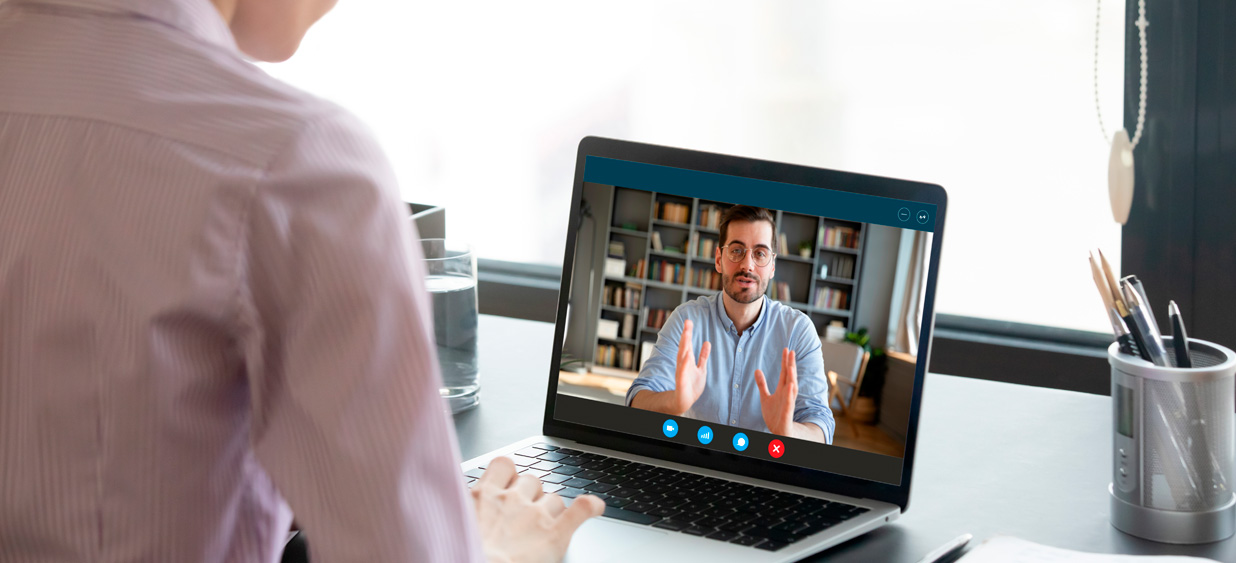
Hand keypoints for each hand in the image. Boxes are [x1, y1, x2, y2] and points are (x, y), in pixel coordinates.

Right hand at [473, 457, 604, 562]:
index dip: (509, 474)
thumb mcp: (456, 522)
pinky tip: (596, 506)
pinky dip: (590, 507)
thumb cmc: (464, 554)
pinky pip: (580, 510)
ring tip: (544, 528)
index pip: (503, 465)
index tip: (508, 483)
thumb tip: (467, 510)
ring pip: (553, 497)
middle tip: (523, 517)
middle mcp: (511, 499)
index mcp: (483, 496)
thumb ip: (466, 509)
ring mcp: (535, 515)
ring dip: (552, 508)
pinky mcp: (554, 534)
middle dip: (531, 495)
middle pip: (531, 481)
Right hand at [672, 319, 710, 413]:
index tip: (689, 321)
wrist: (683, 401)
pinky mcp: (681, 383)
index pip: (687, 344)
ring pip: (682, 357)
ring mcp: (681, 373)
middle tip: (687, 322)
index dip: (688, 333)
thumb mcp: (701, 369)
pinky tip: (687, 356)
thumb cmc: (691, 386)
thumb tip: (707, 342)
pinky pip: (682, 373)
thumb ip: (703, 356)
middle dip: (686, 335)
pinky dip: (684, 365)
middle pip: (684, 347)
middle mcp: (683, 364)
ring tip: (687, 334)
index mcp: (687, 360)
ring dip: (684, 346)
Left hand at [754, 348, 797, 435]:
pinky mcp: (787, 414)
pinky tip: (791, 386)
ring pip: (791, 389)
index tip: (787, 349)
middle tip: (791, 351)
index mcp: (782, 390)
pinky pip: (789, 404)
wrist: (780, 433)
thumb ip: (762, 384)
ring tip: (791, 365)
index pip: (785, 373)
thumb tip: (757, 370)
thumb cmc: (775, 415)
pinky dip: (790, 395)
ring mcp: (788, 404)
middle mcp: (787, 395)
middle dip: (790, 364)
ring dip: (792, 377)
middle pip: (790, 377)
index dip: (785, 361)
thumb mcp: (765, 397)